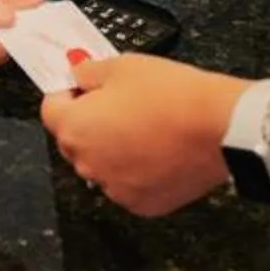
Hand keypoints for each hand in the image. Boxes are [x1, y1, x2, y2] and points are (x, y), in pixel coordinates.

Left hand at [41, 55, 252, 215]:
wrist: (219, 127)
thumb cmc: (172, 94)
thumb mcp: (125, 66)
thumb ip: (90, 71)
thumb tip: (77, 72)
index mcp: (75, 129)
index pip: (50, 110)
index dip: (66, 93)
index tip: (84, 86)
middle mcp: (87, 165)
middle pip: (75, 140)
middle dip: (91, 122)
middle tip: (122, 102)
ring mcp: (114, 189)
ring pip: (103, 164)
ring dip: (114, 148)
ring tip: (147, 126)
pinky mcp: (142, 204)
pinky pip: (128, 184)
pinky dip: (137, 170)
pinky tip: (160, 150)